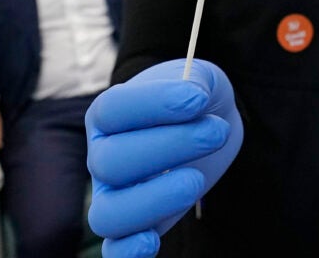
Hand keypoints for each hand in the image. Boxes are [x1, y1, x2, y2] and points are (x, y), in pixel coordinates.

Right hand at [86, 59, 242, 257]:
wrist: (210, 123)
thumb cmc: (197, 98)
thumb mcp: (199, 77)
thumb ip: (194, 81)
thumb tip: (191, 97)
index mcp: (109, 113)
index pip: (112, 110)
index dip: (154, 103)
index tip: (198, 99)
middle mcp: (102, 154)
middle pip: (112, 162)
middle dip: (171, 147)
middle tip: (215, 132)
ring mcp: (114, 193)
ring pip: (108, 213)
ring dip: (154, 200)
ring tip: (196, 181)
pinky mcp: (137, 225)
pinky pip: (116, 249)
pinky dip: (129, 251)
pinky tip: (153, 240)